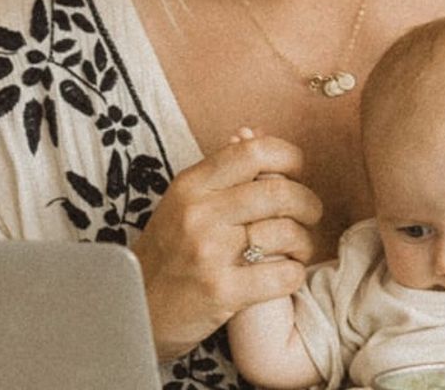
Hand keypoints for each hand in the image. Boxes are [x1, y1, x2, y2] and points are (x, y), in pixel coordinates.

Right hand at [132, 130, 322, 360]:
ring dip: (305, 242)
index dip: (288, 156)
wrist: (132, 311)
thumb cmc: (166, 252)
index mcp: (191, 184)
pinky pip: (282, 275)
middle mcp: (199, 213)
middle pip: (278, 192)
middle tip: (311, 213)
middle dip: (308, 202)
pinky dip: (295, 274)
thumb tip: (254, 132)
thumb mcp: (183, 200)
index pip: (253, 152)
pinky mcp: (221, 292)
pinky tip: (289, 274)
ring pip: (286, 232)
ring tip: (300, 247)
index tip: (297, 170)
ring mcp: (209, 252)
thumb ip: (221, 169)